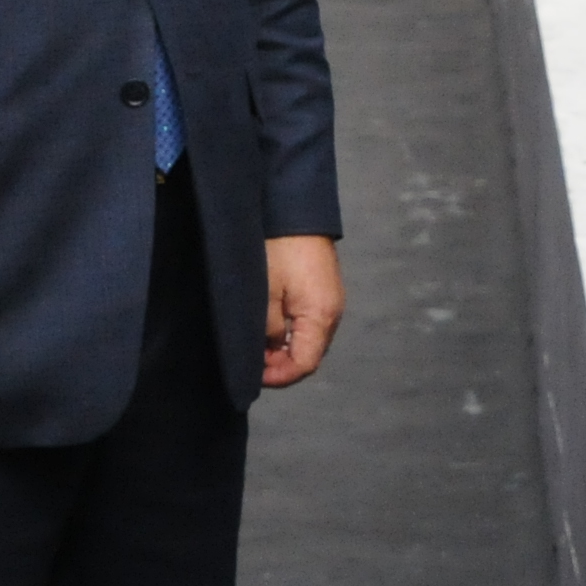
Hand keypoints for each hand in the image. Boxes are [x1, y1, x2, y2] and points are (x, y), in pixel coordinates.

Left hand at [261, 234, 344, 388]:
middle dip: (280, 364)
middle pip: (309, 354)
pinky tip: (270, 327)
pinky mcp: (324, 290)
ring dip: (284, 348)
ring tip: (258, 346)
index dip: (279, 376)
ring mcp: (331, 300)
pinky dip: (291, 332)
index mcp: (321, 317)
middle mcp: (333, 313)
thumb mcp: (265, 293)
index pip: (305, 364)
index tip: (253, 375)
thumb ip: (267, 329)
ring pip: (309, 339)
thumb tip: (268, 350)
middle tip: (251, 362)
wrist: (296, 208)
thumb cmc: (279, 249)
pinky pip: (309, 322)